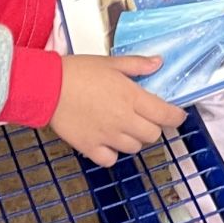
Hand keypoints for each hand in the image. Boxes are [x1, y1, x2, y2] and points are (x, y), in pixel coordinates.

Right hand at [50, 53, 184, 166]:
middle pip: (153, 135)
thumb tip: (158, 63)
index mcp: (132, 97)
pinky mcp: (90, 147)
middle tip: (144, 118)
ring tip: (123, 127)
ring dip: (133, 139)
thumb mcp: (111, 63)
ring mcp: (107, 136)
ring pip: (134, 148)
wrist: (47, 86)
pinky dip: (112, 154)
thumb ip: (137, 65)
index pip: (166, 115)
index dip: (176, 117)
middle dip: (153, 127)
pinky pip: (110, 160)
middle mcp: (123, 120)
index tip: (176, 116)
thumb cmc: (77, 71)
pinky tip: (106, 141)